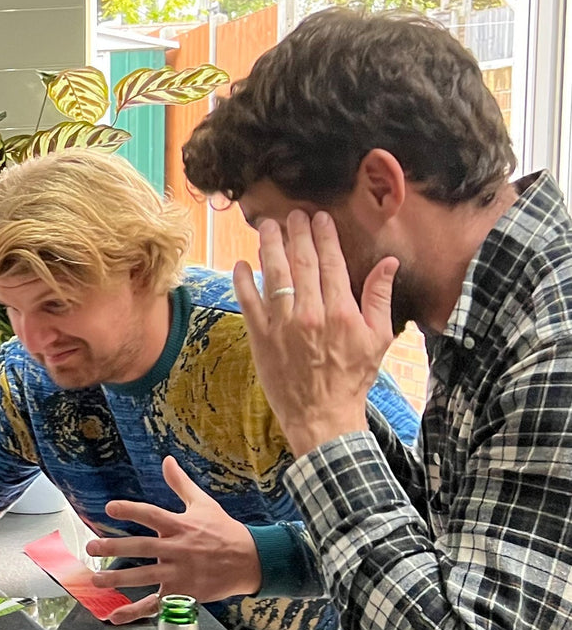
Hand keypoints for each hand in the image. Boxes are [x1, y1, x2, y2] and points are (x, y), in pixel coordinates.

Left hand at [86, 457, 262, 623]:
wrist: (252, 561)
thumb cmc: (225, 531)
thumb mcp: (204, 504)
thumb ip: (180, 484)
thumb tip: (167, 460)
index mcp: (181, 526)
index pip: (152, 515)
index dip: (131, 511)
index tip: (110, 508)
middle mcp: (179, 549)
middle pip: (143, 548)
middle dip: (116, 547)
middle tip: (92, 547)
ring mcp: (180, 573)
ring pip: (145, 577)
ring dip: (119, 579)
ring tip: (96, 580)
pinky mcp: (183, 594)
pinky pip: (155, 604)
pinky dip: (135, 611)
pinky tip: (115, 616)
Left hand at [231, 210, 398, 456]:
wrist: (321, 415)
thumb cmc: (352, 378)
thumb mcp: (379, 338)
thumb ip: (379, 297)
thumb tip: (389, 262)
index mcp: (341, 312)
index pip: (331, 264)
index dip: (323, 237)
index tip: (319, 218)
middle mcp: (310, 314)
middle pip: (301, 264)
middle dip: (296, 234)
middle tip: (291, 214)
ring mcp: (282, 326)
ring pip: (274, 277)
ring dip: (269, 248)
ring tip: (266, 227)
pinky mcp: (261, 339)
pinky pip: (248, 304)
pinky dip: (243, 282)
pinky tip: (241, 264)